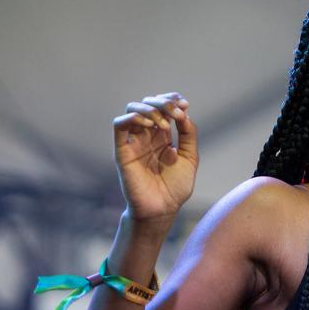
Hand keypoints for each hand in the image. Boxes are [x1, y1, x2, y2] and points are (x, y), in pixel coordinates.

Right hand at [113, 92, 197, 222]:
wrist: (162, 209)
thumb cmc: (175, 187)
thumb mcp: (189, 158)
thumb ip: (188, 135)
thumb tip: (184, 113)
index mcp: (162, 136)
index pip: (162, 107)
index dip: (172, 100)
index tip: (185, 104)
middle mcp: (147, 136)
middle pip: (148, 103)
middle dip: (163, 102)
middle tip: (177, 112)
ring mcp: (134, 142)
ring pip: (132, 109)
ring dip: (150, 109)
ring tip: (164, 124)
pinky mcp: (122, 151)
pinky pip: (119, 125)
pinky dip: (133, 116)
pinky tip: (149, 123)